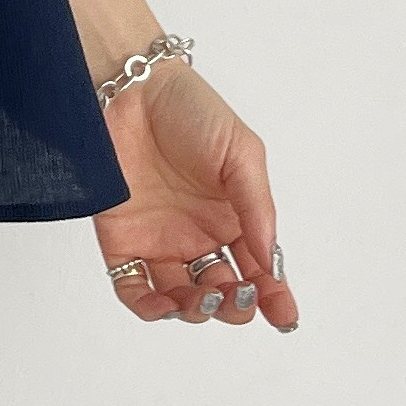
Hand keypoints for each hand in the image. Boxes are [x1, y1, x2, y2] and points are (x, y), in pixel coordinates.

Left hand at [92, 60, 298, 330]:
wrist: (130, 88)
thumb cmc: (190, 111)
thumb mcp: (241, 154)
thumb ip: (257, 207)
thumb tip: (270, 259)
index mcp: (232, 218)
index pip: (258, 270)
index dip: (274, 297)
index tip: (285, 317)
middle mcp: (197, 235)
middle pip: (220, 291)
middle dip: (233, 305)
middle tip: (235, 293)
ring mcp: (158, 239)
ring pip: (179, 298)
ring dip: (195, 310)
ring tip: (203, 296)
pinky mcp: (121, 238)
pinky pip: (131, 286)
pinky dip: (147, 306)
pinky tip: (164, 304)